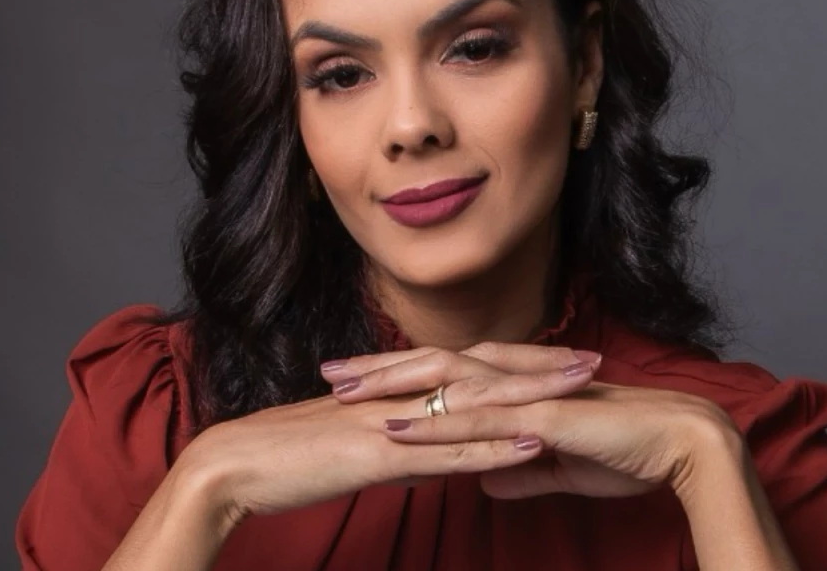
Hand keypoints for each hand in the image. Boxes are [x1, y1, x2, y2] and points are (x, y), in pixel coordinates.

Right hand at [172, 345, 598, 527]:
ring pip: (473, 405)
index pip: (465, 370)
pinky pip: (446, 450)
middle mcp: (398, 397)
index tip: (560, 363)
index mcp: (392, 393)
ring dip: (532, 396)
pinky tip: (533, 444)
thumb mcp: (350, 449)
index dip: (515, 364)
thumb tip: (425, 459)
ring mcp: (392, 421)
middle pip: (481, 374)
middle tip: (594, 362)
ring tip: (581, 390)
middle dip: (540, 368)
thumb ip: (392, 447)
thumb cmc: (286, 458)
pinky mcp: (379, 454)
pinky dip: (493, 447)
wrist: (232, 464)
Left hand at [334, 342, 741, 500]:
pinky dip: (435, 424)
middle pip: (433, 364)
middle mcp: (515, 377)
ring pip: (446, 383)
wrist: (680, 444)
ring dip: (392, 386)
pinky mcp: (541, 416)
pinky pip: (477, 421)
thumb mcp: (557, 465)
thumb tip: (481, 480)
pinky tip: (398, 430)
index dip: (400, 374)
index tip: (356, 379)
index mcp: (518, 383)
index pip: (446, 371)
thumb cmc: (625, 449)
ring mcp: (526, 392)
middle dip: (378, 367)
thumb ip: (516, 468)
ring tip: (344, 393)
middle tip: (328, 370)